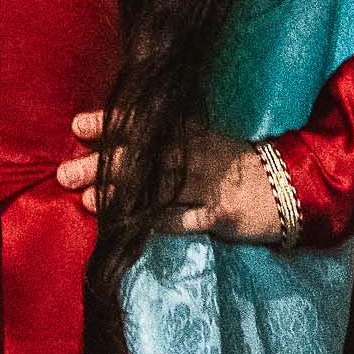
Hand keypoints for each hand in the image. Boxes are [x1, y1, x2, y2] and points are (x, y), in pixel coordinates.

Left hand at [56, 112, 284, 241]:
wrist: (288, 186)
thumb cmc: (236, 165)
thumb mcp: (204, 142)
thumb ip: (169, 142)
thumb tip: (118, 145)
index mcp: (190, 134)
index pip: (144, 125)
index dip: (109, 124)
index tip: (76, 126)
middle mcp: (195, 155)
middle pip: (142, 158)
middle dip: (101, 165)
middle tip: (65, 173)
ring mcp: (207, 185)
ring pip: (156, 188)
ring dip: (119, 196)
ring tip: (85, 201)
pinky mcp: (219, 214)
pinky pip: (183, 219)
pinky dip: (155, 222)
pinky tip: (128, 228)